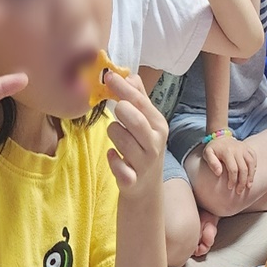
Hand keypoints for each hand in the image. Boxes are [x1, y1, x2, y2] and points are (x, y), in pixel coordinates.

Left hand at [104, 72, 168, 201]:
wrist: (146, 191)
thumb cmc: (143, 151)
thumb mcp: (146, 125)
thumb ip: (139, 99)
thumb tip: (130, 75)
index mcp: (158, 125)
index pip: (141, 102)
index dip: (123, 88)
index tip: (108, 76)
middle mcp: (155, 142)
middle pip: (135, 119)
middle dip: (121, 111)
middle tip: (115, 109)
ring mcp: (145, 162)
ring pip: (121, 139)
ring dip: (113, 134)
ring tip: (116, 137)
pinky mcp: (132, 180)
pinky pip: (118, 166)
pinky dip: (113, 160)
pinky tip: (113, 156)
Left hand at [201, 134, 256, 195]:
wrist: (220, 137)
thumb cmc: (213, 149)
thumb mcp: (207, 154)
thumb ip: (211, 162)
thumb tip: (219, 173)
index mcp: (227, 152)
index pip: (233, 169)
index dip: (232, 180)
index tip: (229, 187)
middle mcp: (238, 149)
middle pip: (243, 168)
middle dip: (242, 182)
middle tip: (239, 191)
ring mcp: (244, 148)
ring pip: (251, 164)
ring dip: (250, 176)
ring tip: (248, 186)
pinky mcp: (248, 148)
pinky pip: (254, 158)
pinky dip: (254, 168)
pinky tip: (251, 175)